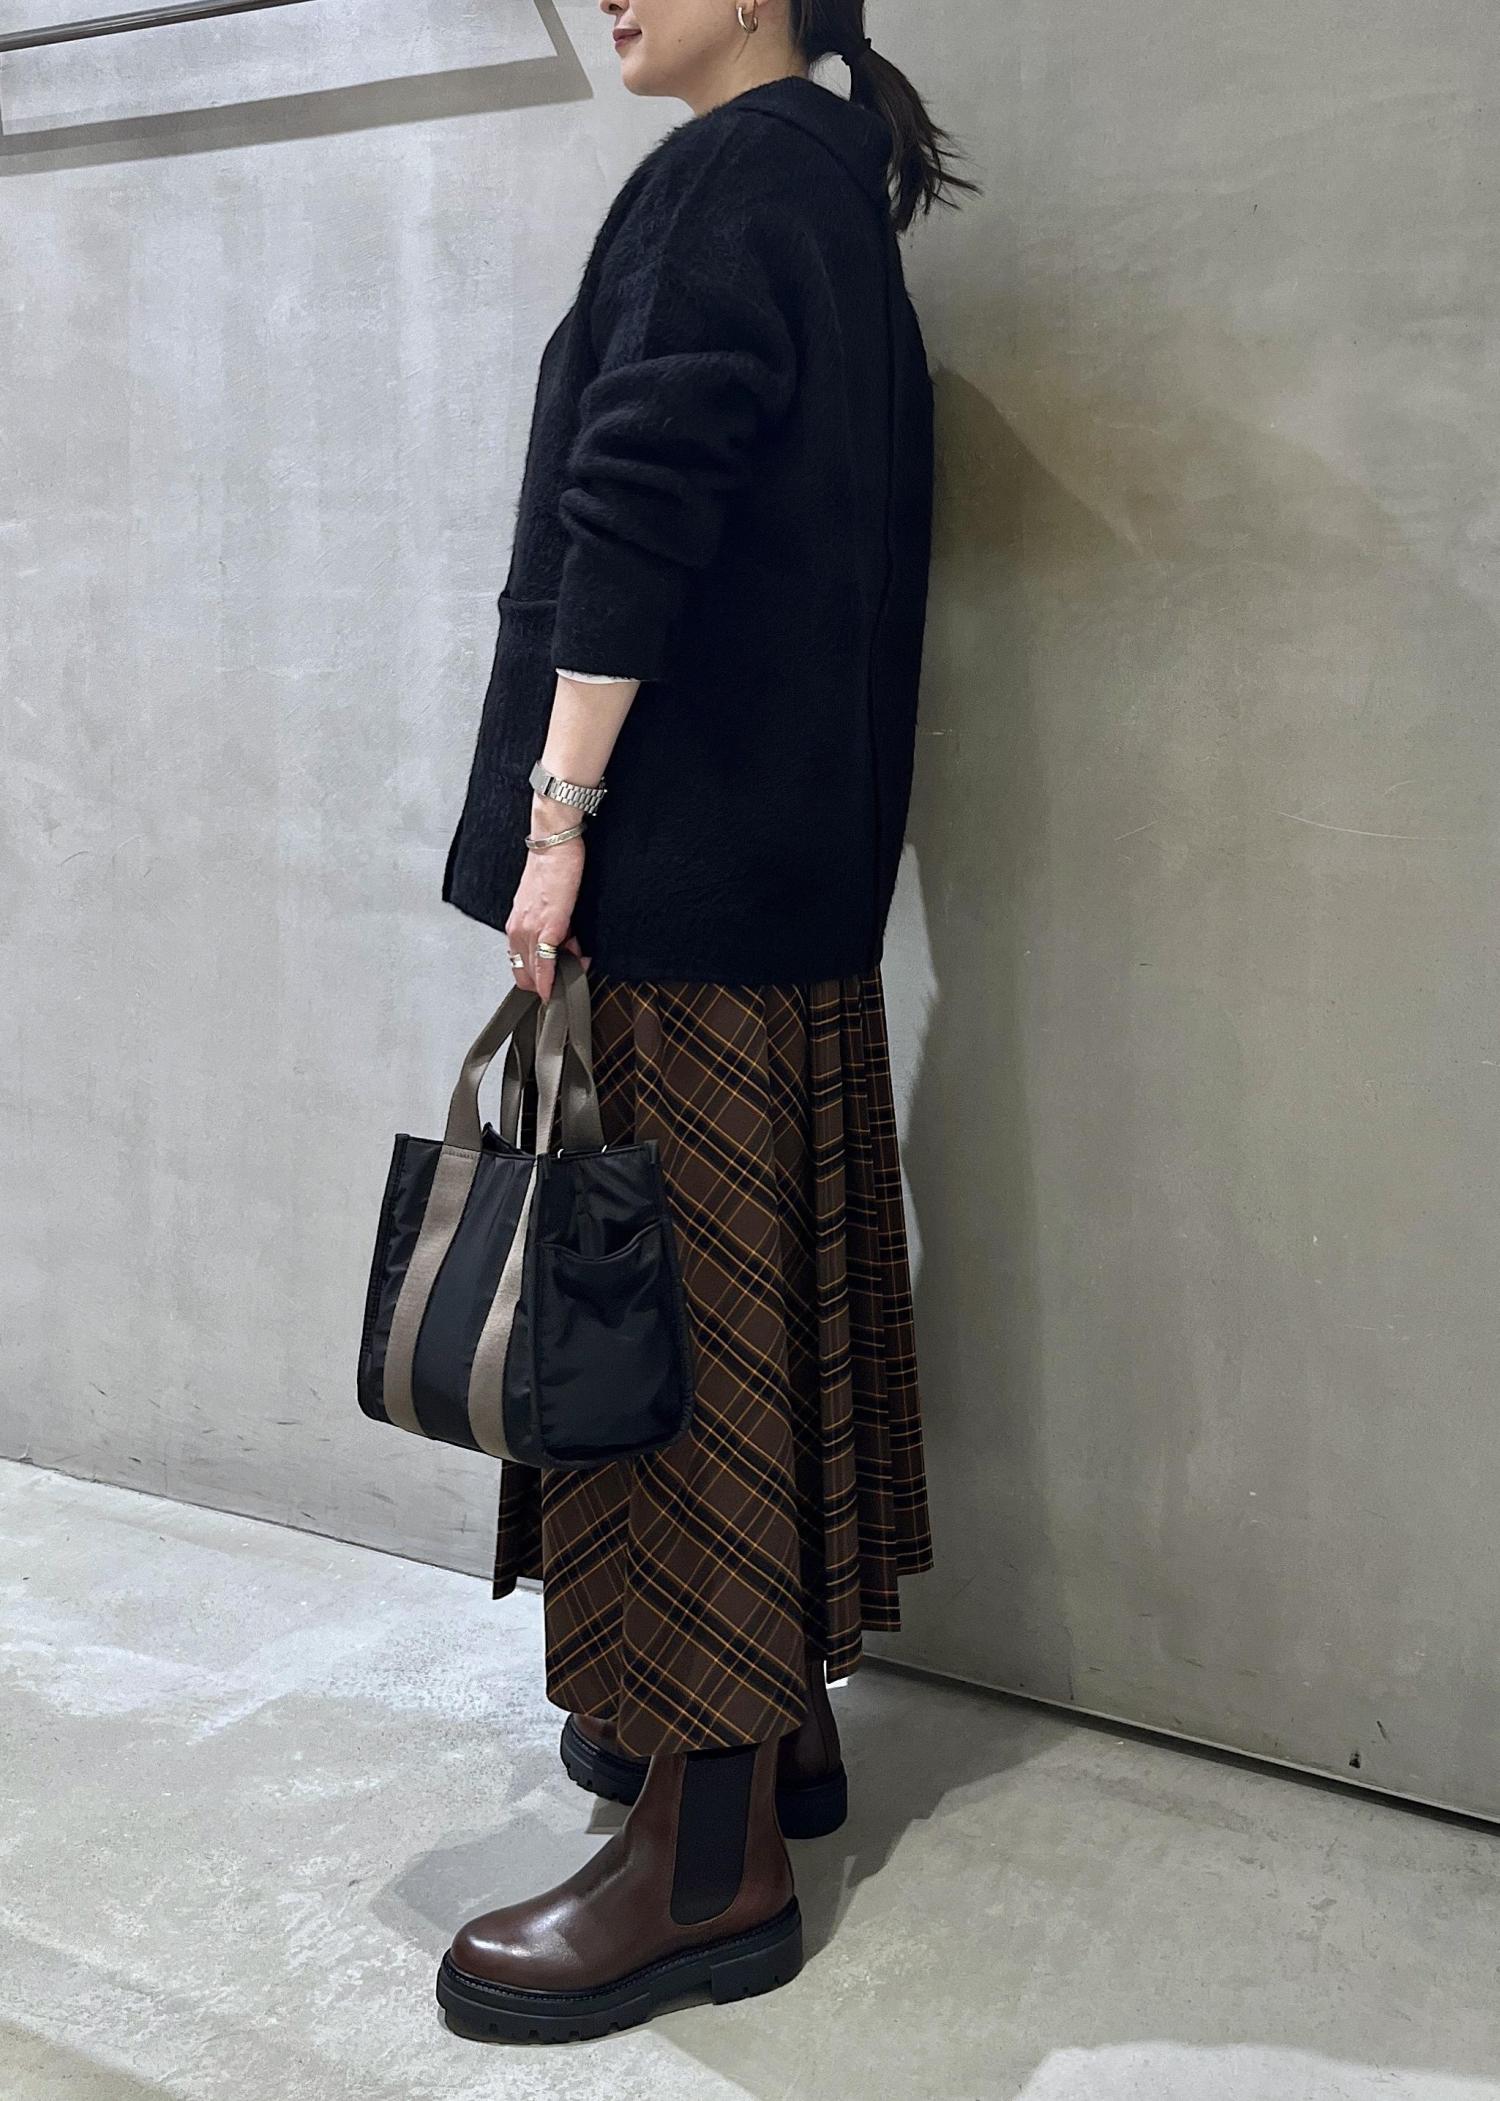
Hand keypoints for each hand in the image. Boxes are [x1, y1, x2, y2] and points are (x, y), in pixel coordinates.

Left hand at [506, 813, 589, 1004]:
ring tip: (578, 957)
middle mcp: (517, 930)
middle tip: (568, 973)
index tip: (555, 984)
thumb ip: (554, 930)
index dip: (539, 980)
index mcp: (517, 925)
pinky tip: (559, 986)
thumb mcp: (549, 905)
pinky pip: (545, 963)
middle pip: (524, 975)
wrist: (554, 846)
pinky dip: (551, 979)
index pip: (522, 966)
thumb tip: (569, 949)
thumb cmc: (553, 870)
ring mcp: (529, 930)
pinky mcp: (546, 927)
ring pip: (535, 971)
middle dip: (547, 982)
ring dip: (558, 975)